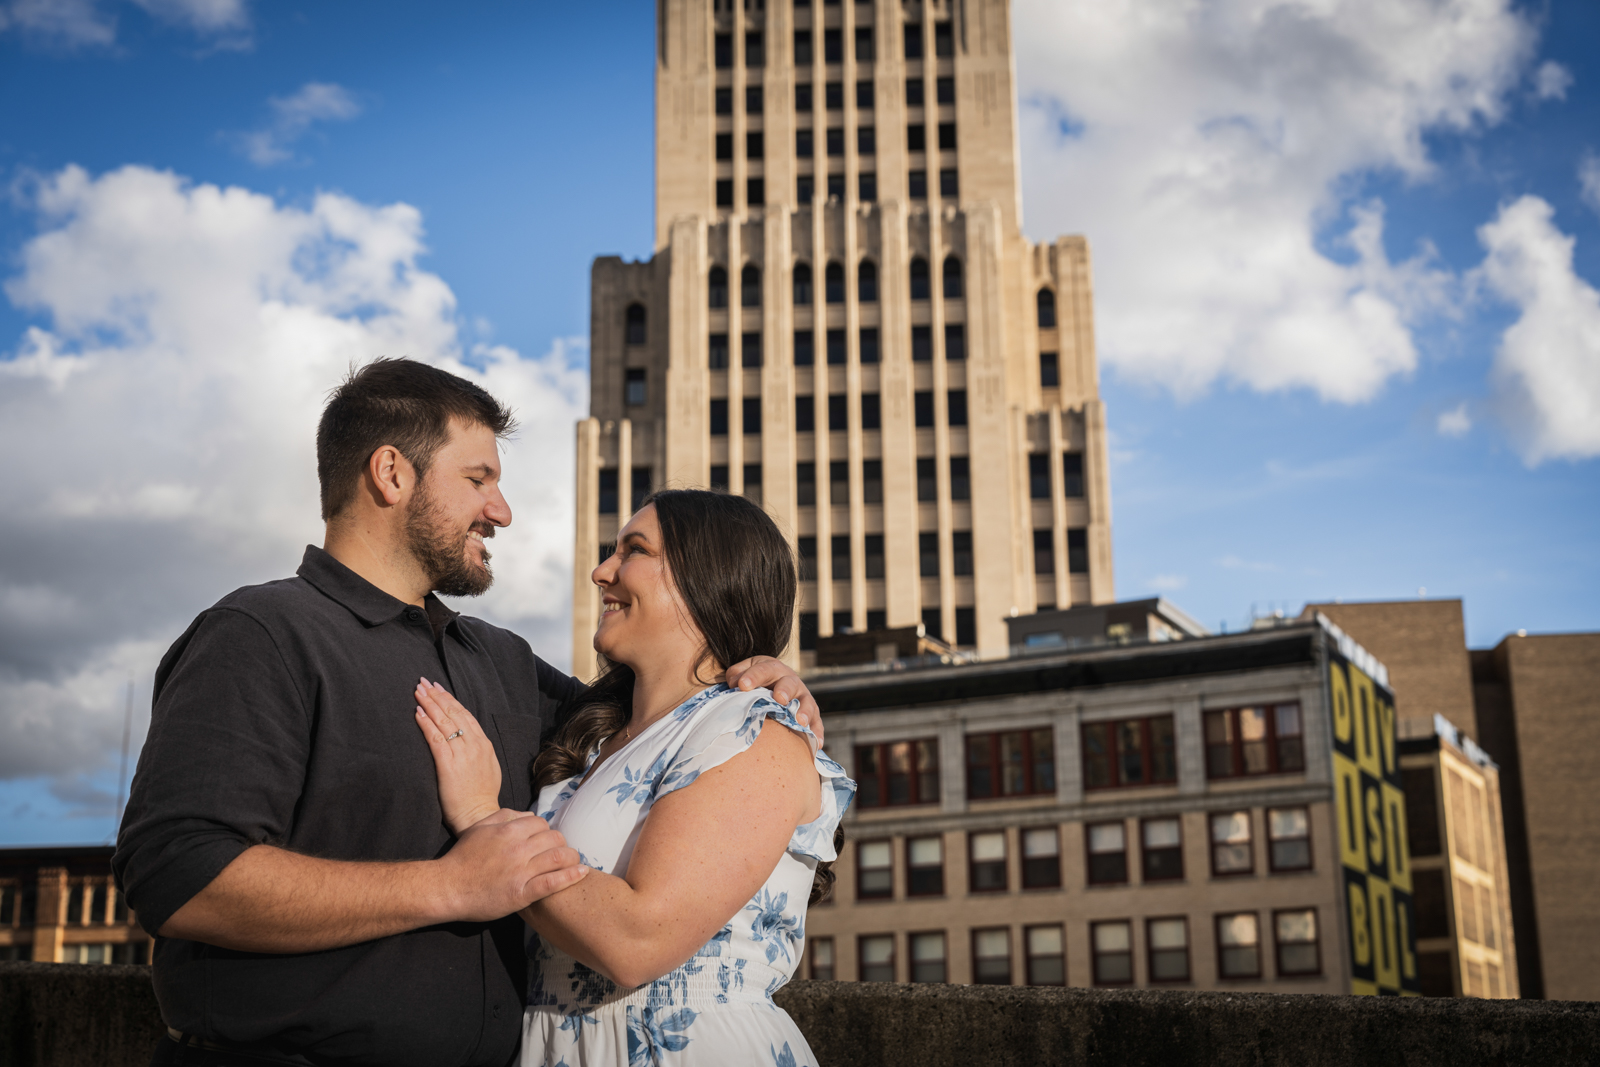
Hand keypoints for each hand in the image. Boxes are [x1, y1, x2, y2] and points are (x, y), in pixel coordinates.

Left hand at [414, 678, 503, 834]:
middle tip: (423, 682)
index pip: (465, 715)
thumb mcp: (488, 767)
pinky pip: (436, 739)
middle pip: (453, 713)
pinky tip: (417, 713)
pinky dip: (426, 724)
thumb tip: (468, 737)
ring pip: (444, 722)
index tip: (438, 688)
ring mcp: (462, 754)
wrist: (480, 816)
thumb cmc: (482, 795)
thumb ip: (479, 749)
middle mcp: (474, 745)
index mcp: (484, 744)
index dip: (450, 699)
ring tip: (418, 692)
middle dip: (437, 696)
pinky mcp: (448, 765)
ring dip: (429, 704)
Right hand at [437, 812, 588, 920]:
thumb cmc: (462, 857)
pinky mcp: (522, 893)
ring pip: (559, 857)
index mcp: (508, 830)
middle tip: (562, 852)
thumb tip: (528, 815)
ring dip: (571, 858)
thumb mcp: (480, 828)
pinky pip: (553, 882)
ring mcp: (521, 871)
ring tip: (575, 862)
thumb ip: (504, 816)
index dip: (547, 831)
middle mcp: (517, 848)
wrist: (447, 887)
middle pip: (554, 839)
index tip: (548, 841)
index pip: (542, 823)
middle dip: (562, 844)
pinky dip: (572, 876)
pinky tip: (582, 872)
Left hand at [724, 655, 823, 747]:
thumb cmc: (754, 681)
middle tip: (779, 698)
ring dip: (804, 711)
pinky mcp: (811, 713)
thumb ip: (736, 675)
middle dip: (785, 690)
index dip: (753, 677)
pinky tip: (817, 743)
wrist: (772, 684)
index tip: (743, 685)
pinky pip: (817, 722)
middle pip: (790, 684)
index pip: (764, 670)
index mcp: (772, 668)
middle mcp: (790, 681)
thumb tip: (735, 683)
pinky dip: (817, 731)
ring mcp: (802, 697)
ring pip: (806, 702)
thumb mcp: (744, 672)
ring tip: (800, 721)